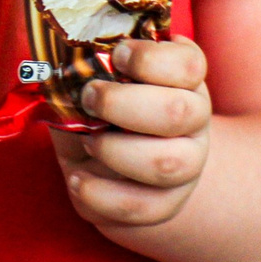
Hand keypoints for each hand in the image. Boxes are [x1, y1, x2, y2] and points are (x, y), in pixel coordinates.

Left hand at [53, 34, 211, 229]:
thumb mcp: (98, 83)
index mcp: (183, 81)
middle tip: (89, 97)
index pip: (187, 65)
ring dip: (115, 151)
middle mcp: (193, 122)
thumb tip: (67, 62)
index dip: (151, 59)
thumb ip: (88, 67)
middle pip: (178, 112)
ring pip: (167, 164)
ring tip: (87, 141)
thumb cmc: (103, 113)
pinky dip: (102, 195)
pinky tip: (78, 179)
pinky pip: (143, 207)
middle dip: (123, 104)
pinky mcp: (166, 204)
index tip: (117, 55)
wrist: (114, 169)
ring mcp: (186, 167)